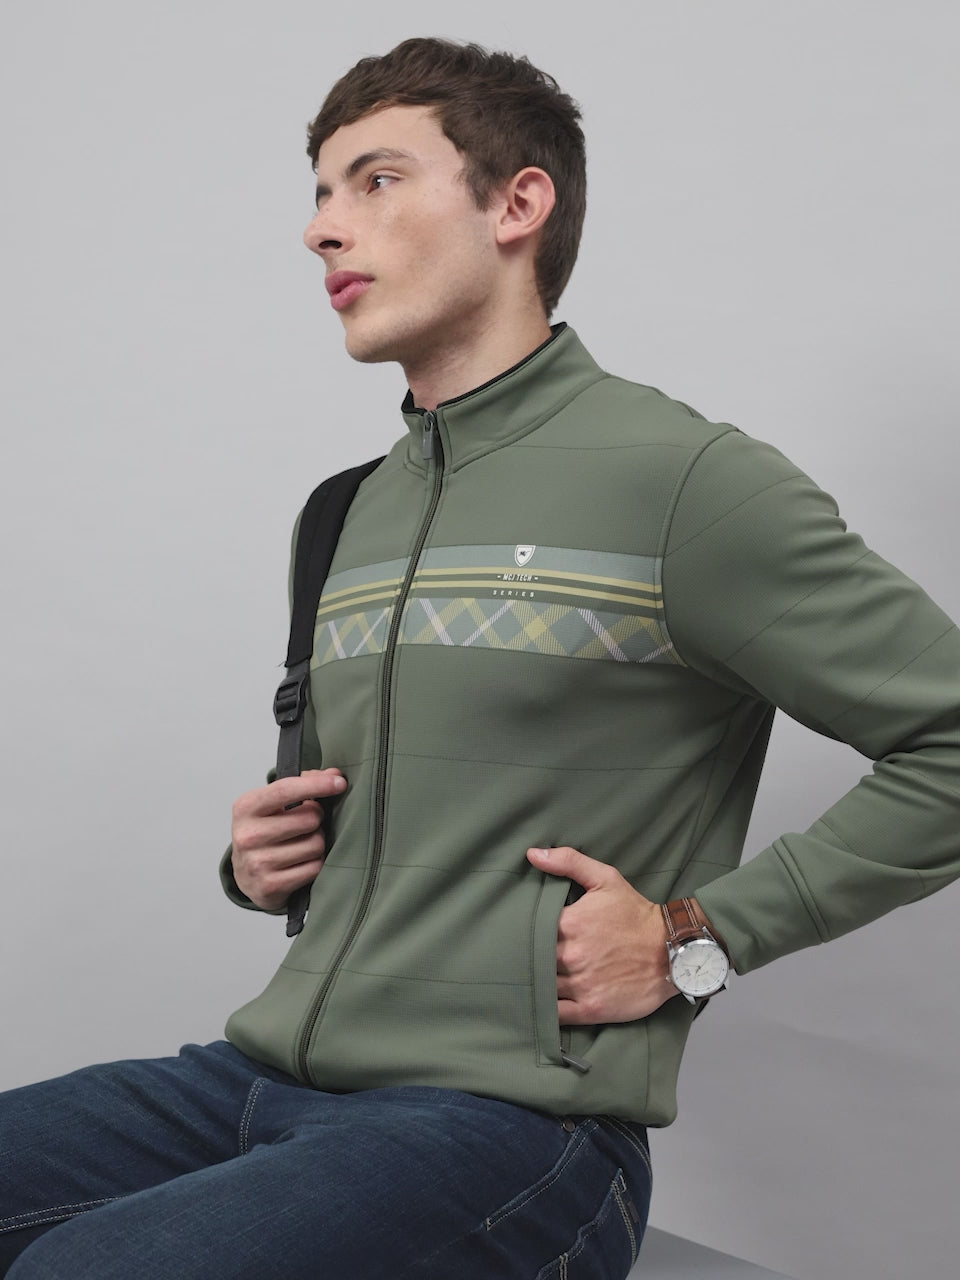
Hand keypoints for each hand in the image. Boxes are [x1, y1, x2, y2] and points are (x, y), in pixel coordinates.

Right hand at [231, 768, 346, 910]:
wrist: (246, 874)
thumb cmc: (265, 830)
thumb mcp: (274, 803)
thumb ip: (304, 783)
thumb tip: (335, 775)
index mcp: (246, 807)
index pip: (286, 790)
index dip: (317, 785)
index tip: (340, 782)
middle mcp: (248, 835)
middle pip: (309, 819)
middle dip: (317, 819)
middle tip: (307, 824)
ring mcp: (257, 863)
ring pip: (315, 845)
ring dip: (317, 843)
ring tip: (302, 844)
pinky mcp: (270, 885)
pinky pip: (314, 868)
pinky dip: (315, 864)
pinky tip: (301, 863)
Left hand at [526, 845, 678, 1024]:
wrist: (674, 950)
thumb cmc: (637, 914)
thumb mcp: (606, 879)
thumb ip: (568, 862)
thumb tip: (532, 854)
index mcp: (569, 924)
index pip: (529, 929)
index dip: (522, 931)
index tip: (518, 932)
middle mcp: (571, 955)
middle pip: (532, 960)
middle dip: (525, 958)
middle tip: (518, 957)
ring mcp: (580, 984)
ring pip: (541, 987)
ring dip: (534, 984)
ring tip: (528, 979)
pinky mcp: (591, 1008)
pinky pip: (555, 1015)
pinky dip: (545, 1012)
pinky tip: (540, 1005)